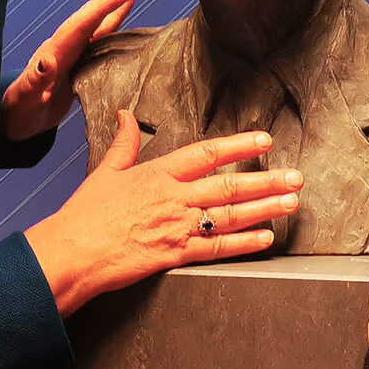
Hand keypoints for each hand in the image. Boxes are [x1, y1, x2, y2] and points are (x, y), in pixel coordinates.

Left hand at [2, 0, 146, 140]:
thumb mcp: (25, 100)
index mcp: (56, 50)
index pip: (85, 21)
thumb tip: (47, 62)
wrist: (18, 120)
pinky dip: (116, 18)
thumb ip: (35, 81)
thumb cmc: (20, 112)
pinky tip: (127, 8)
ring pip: (99, 18)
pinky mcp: (80, 58)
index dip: (109, 4)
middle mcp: (66, 43)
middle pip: (93, 11)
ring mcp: (74, 49)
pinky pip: (102, 32)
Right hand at [25, 113, 304, 315]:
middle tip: (296, 177)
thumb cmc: (85, 214)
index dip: (239, 145)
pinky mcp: (175, 254)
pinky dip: (243, 244)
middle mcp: (174, 197)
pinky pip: (217, 248)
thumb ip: (124, 142)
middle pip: (228, 186)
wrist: (71, 252)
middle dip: (266, 181)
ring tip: (291, 203)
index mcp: (159, 173)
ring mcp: (177, 226)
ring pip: (230, 215)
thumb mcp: (105, 170)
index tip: (265, 139)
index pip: (207, 153)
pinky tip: (266, 239)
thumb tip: (127, 114)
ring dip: (264, 209)